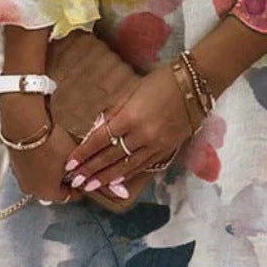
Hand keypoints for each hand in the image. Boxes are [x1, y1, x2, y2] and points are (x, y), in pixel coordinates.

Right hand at [0, 93, 82, 204]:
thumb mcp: (74, 157)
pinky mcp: (14, 166)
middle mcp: (33, 191)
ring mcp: (21, 178)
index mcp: (49, 194)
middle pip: (54, 189)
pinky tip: (46, 151)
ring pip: (42, 179)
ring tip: (60, 157)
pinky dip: (40, 164)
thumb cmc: (52, 144)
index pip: (70, 196)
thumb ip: (83, 169)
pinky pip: (31, 169)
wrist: (25, 127)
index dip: (80, 186)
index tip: (86, 177)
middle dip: (65, 180)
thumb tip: (89, 172)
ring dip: (51, 172)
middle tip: (74, 167)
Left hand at [62, 63, 192, 197]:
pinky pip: (144, 166)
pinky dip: (128, 174)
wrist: (196, 85)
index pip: (101, 139)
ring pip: (127, 166)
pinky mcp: (167, 150)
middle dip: (91, 169)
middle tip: (75, 180)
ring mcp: (156, 144)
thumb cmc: (161, 81)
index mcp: (131, 116)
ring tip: (91, 186)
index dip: (84, 153)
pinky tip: (116, 181)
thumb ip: (114, 112)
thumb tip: (96, 130)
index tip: (70, 163)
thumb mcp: (133, 91)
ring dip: (106, 177)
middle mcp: (142, 134)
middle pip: (111, 156)